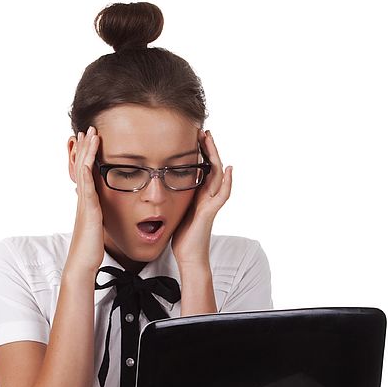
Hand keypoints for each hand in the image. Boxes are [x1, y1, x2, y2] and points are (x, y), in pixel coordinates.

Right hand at [66, 126, 105, 274]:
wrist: (83, 263)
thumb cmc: (91, 250)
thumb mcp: (98, 229)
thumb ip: (101, 219)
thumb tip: (103, 215)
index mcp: (88, 203)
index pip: (88, 174)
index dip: (89, 157)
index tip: (92, 142)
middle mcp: (84, 199)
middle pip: (83, 167)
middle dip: (86, 148)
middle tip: (88, 129)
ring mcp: (85, 202)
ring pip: (84, 170)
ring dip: (87, 151)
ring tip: (91, 133)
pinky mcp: (89, 208)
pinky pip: (87, 184)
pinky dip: (88, 168)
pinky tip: (90, 157)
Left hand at [171, 129, 231, 266]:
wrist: (188, 256)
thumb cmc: (182, 237)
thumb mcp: (175, 211)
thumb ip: (174, 198)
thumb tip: (159, 186)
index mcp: (198, 195)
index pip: (201, 168)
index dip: (199, 153)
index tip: (193, 136)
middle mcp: (207, 197)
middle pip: (211, 167)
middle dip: (208, 148)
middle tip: (204, 130)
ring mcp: (211, 204)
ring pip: (217, 176)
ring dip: (215, 157)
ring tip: (211, 140)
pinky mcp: (210, 213)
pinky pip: (221, 195)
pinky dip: (226, 182)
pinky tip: (228, 169)